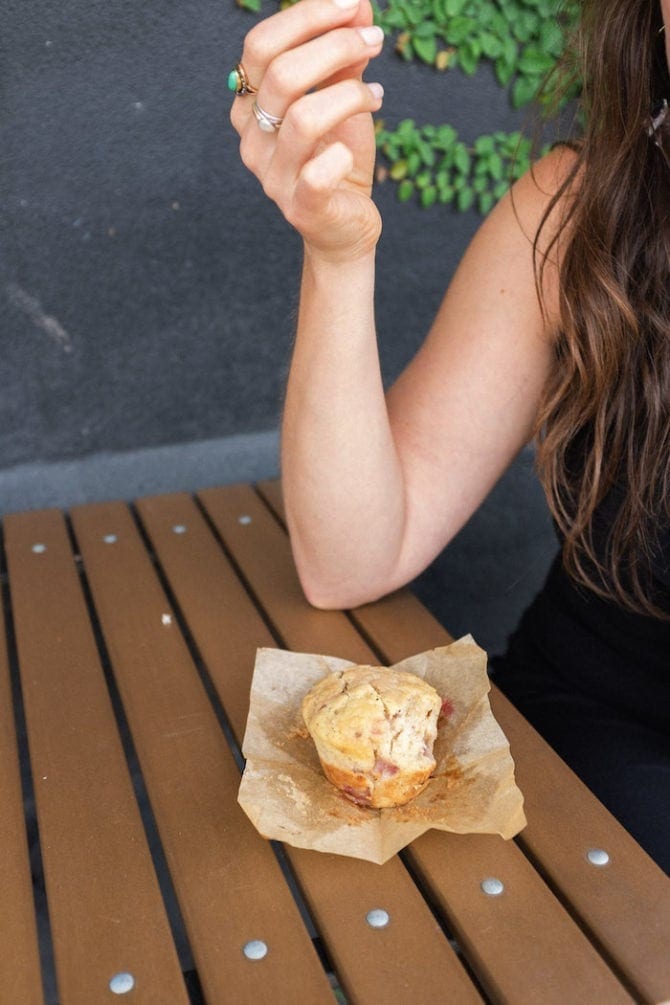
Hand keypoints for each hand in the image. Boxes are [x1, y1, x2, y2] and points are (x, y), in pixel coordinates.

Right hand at [230, 0, 384, 260]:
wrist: (346, 224)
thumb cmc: (338, 156)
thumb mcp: (343, 97)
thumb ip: (346, 52)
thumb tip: (359, 2)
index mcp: (251, 105)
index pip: (261, 45)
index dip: (307, 17)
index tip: (353, 5)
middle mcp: (252, 140)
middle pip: (281, 75)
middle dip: (336, 46)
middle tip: (376, 40)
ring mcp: (272, 178)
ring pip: (303, 119)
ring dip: (350, 94)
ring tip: (376, 94)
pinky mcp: (300, 209)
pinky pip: (317, 175)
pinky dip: (342, 155)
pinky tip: (353, 149)